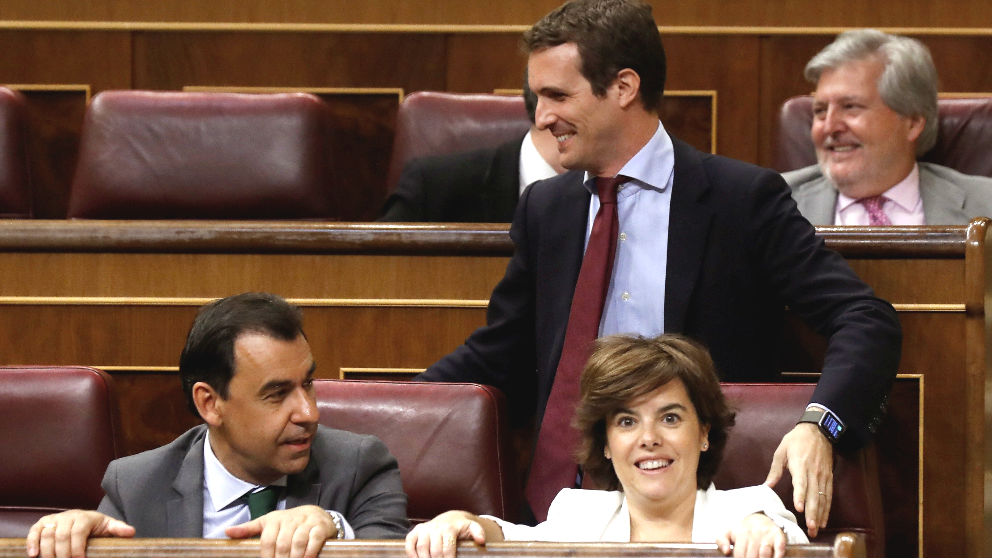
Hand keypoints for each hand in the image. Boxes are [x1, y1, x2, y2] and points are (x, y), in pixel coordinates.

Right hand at [26, 510, 134, 557]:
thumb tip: (131, 532)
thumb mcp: (110, 527)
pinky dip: (32, 543)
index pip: (78, 532)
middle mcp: (68, 516)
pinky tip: (33, 555)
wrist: (85, 520)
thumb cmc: (98, 527)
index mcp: (85, 517)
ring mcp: (55, 519)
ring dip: (47, 552)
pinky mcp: (43, 523)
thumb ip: (119, 529)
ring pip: (47, 534)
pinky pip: (34, 531)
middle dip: (62, 553)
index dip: (77, 548)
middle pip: (61, 535)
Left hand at [226, 505, 336, 557]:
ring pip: (298, 543)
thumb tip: (226, 532)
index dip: (267, 556)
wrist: (316, 513)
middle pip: (282, 544)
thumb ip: (248, 529)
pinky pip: (314, 540)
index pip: (267, 540)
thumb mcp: (268, 523)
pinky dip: (310, 553)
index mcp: (274, 519)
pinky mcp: (320, 526)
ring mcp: (306, 522)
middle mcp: (290, 519)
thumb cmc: (288, 523)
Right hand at [405, 511, 487, 557]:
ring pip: (421, 548)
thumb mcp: (472, 528)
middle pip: (434, 551)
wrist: (451, 518)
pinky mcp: (416, 530)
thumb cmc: (461, 527)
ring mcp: (425, 528)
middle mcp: (435, 527)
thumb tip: (481, 540)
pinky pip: (410, 542)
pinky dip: (411, 553)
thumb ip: (478, 533)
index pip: (447, 548)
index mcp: (449, 528)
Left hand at [717, 513, 786, 557]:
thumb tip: (726, 551)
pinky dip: (776, 556)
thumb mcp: (729, 532)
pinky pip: (779, 549)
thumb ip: (721, 540)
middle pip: (752, 555)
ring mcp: (768, 534)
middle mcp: (755, 531)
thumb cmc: (744, 529)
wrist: (761, 518)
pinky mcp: (779, 536)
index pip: (740, 553)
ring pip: (764, 553)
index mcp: (742, 531)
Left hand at [764, 422, 832, 537]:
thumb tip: (766, 486)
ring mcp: (823, 476)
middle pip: (814, 495)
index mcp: (800, 464)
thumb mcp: (781, 450)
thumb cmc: (796, 440)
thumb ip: (775, 470)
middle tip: (809, 528)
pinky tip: (823, 520)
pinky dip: (826, 509)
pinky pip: (828, 496)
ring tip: (816, 529)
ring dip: (820, 515)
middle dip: (812, 513)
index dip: (800, 495)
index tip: (799, 508)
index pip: (801, 482)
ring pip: (822, 498)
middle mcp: (813, 472)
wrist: (818, 430)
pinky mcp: (829, 478)